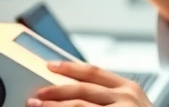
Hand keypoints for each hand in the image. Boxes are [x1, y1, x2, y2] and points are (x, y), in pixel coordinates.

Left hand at [27, 62, 152, 106]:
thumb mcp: (131, 105)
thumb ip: (108, 95)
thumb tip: (75, 90)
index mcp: (129, 87)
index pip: (94, 71)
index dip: (69, 67)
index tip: (50, 66)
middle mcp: (127, 98)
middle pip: (83, 89)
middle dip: (56, 91)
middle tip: (37, 95)